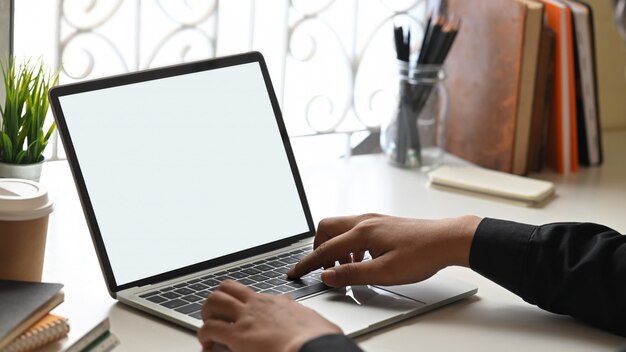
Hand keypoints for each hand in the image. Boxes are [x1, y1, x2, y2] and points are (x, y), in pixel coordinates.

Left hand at [197, 280, 341, 351]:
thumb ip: (308, 322)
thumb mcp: (316, 324)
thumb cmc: (320, 340)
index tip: (243, 317)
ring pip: (215, 300)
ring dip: (207, 313)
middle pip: (229, 287)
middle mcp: (260, 305)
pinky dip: (204, 336)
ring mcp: (248, 317)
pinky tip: (208, 345)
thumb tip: (318, 328)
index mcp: (280, 303)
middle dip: (218, 300)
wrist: (315, 347)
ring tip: (209, 327)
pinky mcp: (238, 335)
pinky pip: (209, 329)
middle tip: (217, 316)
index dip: (244, 306)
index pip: (255, 296)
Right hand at [288, 213, 480, 286]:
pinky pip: (355, 231)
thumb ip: (353, 274)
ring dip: (336, 248)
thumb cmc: (422, 253)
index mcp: (362, 232)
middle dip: (318, 249)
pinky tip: (362, 261)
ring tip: (346, 269)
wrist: (448, 239)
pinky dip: (350, 246)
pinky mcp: (382, 224)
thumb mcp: (385, 272)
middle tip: (322, 268)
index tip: (296, 272)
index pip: (325, 248)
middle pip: (326, 229)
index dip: (308, 263)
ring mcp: (373, 220)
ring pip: (341, 229)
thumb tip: (328, 275)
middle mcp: (364, 221)